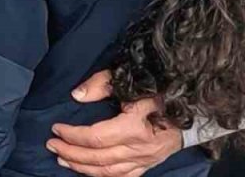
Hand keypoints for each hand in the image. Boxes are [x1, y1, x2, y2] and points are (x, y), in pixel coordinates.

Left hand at [46, 71, 181, 175]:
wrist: (191, 108)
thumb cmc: (157, 89)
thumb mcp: (130, 78)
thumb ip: (101, 84)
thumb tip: (77, 96)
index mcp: (136, 127)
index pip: (96, 137)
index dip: (73, 135)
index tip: (56, 128)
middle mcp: (141, 148)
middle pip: (99, 158)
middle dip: (72, 152)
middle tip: (52, 144)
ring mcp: (146, 159)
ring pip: (109, 172)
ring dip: (82, 167)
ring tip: (63, 158)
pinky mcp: (149, 165)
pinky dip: (103, 176)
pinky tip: (88, 171)